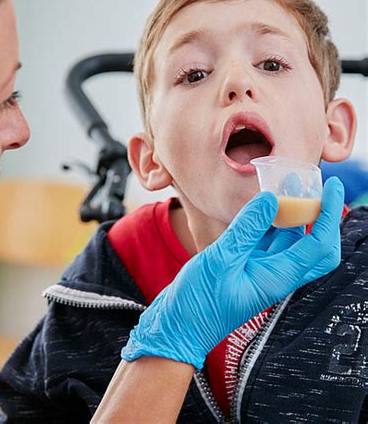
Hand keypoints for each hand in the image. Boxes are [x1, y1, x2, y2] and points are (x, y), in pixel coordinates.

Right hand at [121, 177, 343, 369]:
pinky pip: (265, 238)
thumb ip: (245, 229)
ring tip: (284, 185)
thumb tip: (271, 199)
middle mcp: (275, 273)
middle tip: (310, 185)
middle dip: (318, 213)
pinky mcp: (245, 264)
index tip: (331, 186)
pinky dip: (267, 220)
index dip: (328, 214)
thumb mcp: (220, 260)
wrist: (178, 325)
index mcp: (277, 277)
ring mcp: (260, 269)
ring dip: (291, 213)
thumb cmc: (198, 302)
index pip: (318, 245)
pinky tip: (257, 203)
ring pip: (288, 238)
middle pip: (312, 242)